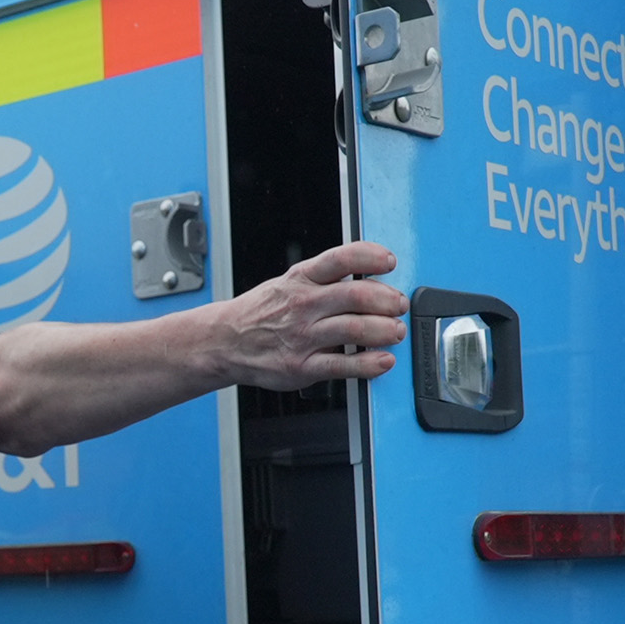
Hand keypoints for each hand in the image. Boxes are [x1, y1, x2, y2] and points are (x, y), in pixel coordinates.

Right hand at [215, 241, 406, 389]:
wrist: (225, 341)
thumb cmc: (262, 313)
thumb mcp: (288, 283)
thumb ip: (325, 280)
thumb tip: (368, 279)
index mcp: (301, 279)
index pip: (340, 258)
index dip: (370, 256)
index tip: (389, 261)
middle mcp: (304, 305)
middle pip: (356, 295)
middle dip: (388, 300)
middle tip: (399, 306)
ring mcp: (303, 336)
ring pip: (355, 329)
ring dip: (385, 330)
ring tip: (396, 331)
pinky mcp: (302, 367)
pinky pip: (342, 366)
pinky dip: (369, 364)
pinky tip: (383, 361)